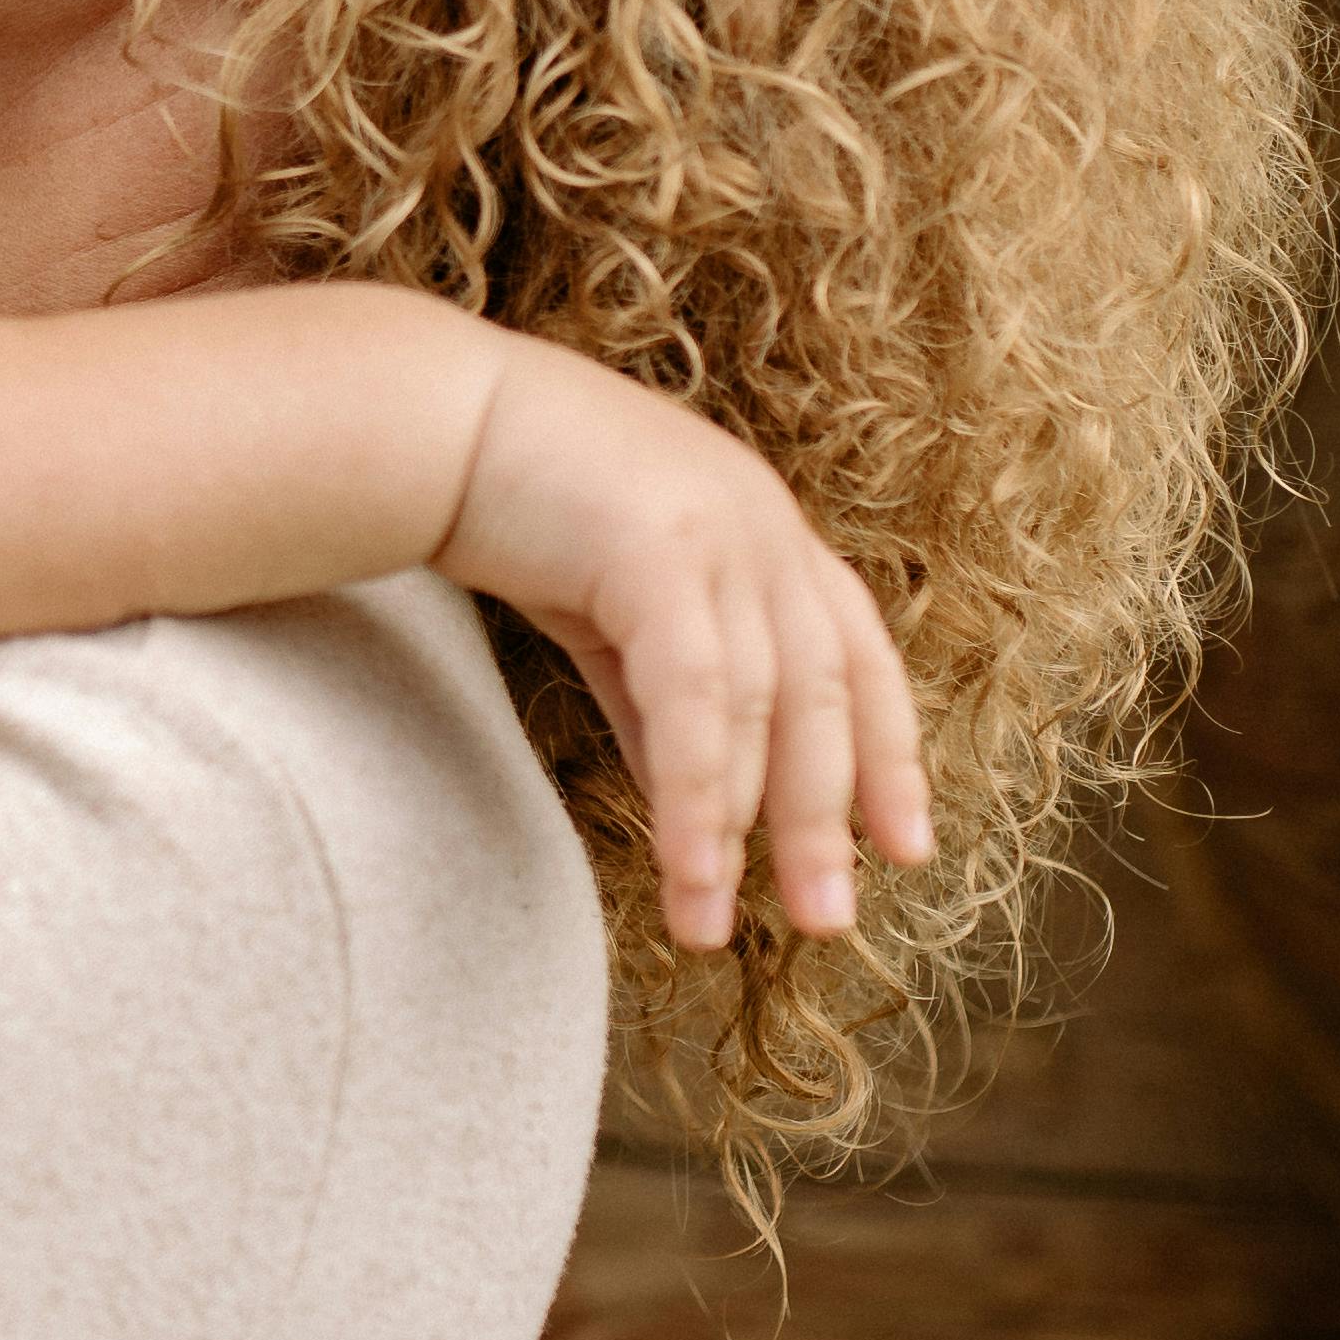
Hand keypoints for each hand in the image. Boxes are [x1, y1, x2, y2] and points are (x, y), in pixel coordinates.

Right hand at [438, 342, 922, 947]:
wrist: (433, 418)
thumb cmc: (516, 504)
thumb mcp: (614, 616)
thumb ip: (666, 708)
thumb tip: (703, 812)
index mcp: (768, 531)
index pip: (857, 656)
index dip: (891, 755)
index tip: (906, 848)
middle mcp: (766, 525)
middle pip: (825, 694)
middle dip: (827, 817)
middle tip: (825, 920)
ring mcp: (722, 530)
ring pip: (762, 707)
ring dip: (746, 828)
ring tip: (713, 922)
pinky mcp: (660, 547)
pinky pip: (696, 696)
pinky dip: (698, 790)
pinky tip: (688, 864)